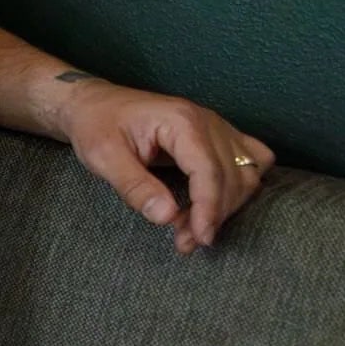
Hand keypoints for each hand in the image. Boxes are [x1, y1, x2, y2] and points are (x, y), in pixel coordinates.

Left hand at [58, 79, 274, 254]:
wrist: (93, 103)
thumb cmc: (95, 126)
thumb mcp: (103, 157)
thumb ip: (135, 187)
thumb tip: (167, 217)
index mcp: (180, 121)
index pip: (209, 171)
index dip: (208, 209)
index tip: (200, 238)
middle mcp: (206, 120)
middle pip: (233, 175)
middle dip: (214, 214)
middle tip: (186, 242)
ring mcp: (216, 125)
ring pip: (246, 172)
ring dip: (226, 206)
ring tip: (191, 230)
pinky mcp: (217, 134)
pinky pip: (251, 159)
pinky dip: (240, 186)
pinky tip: (215, 203)